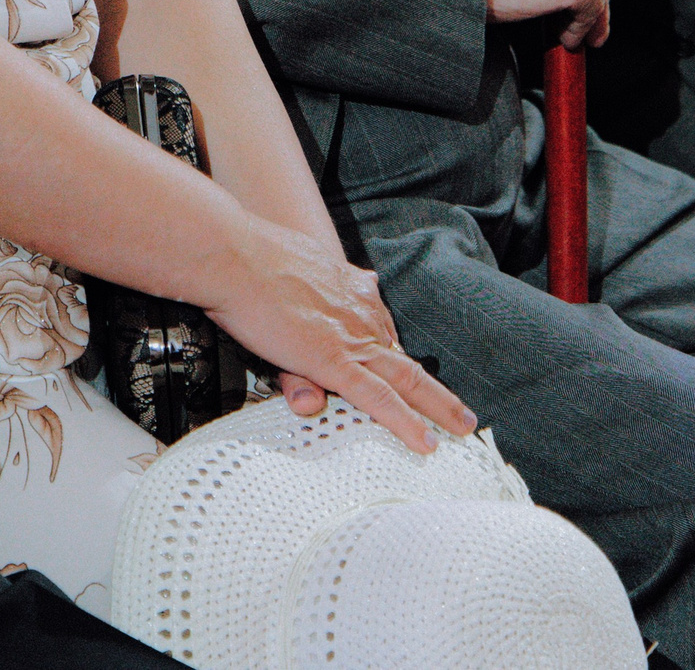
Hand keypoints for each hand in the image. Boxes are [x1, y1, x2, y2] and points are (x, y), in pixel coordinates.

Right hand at [204, 218, 476, 452]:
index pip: (380, 329)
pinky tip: (425, 442)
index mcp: (349, 290)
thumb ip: (311, 287)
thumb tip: (328, 288)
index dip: (396, 355)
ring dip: (438, 407)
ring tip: (462, 428)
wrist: (232, 253)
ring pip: (407, 380)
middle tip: (460, 413)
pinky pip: (379, 400)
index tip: (409, 373)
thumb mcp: (292, 264)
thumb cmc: (250, 255)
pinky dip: (406, 423)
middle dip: (434, 389)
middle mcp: (358, 313)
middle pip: (404, 357)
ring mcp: (350, 339)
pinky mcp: (334, 360)